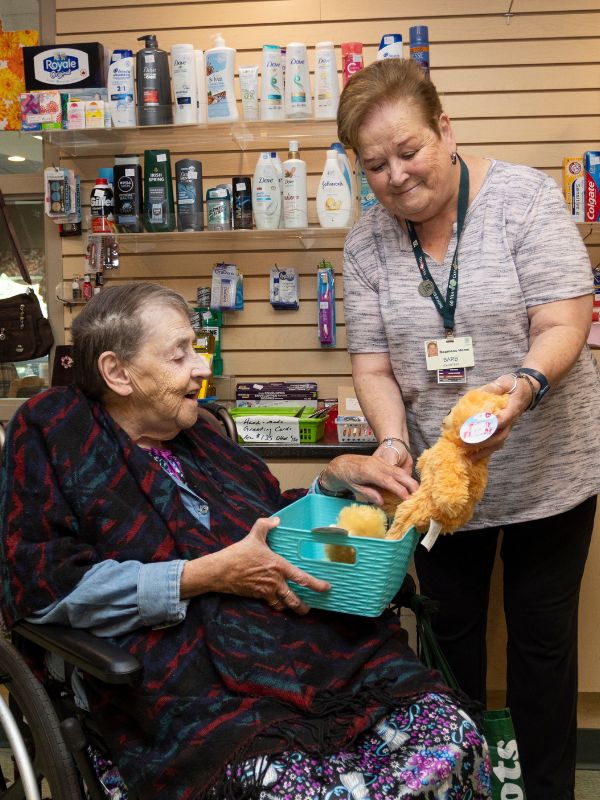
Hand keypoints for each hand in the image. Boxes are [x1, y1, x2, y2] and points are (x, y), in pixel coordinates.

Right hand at [181, 516, 329, 614]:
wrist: (221, 571)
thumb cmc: (239, 554)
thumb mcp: (254, 535)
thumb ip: (266, 525)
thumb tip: (276, 520)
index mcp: (279, 566)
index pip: (302, 578)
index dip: (316, 585)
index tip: (326, 588)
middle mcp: (275, 581)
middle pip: (294, 599)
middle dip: (303, 606)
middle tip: (309, 608)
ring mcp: (266, 591)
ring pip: (283, 604)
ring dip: (290, 607)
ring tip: (296, 608)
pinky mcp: (257, 596)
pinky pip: (270, 603)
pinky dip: (276, 604)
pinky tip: (277, 602)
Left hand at [319, 453, 418, 505]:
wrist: (341, 463)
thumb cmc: (347, 477)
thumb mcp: (354, 488)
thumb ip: (368, 494)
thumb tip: (381, 502)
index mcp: (367, 472)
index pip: (386, 480)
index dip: (398, 489)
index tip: (407, 497)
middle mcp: (376, 464)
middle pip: (397, 473)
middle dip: (409, 483)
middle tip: (419, 494)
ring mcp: (380, 461)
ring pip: (398, 470)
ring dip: (409, 479)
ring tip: (417, 490)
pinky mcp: (382, 461)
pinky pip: (395, 469)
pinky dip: (403, 476)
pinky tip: (409, 484)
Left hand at [468, 376, 532, 461]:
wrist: (526, 390)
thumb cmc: (513, 386)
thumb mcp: (505, 382)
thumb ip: (493, 388)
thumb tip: (480, 393)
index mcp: (512, 409)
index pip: (503, 420)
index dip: (491, 425)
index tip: (476, 428)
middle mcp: (511, 422)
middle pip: (499, 437)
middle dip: (482, 442)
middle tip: (466, 443)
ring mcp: (507, 428)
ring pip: (497, 444)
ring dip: (483, 452)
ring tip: (469, 458)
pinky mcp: (502, 431)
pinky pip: (495, 444)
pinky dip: (484, 451)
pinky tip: (473, 456)